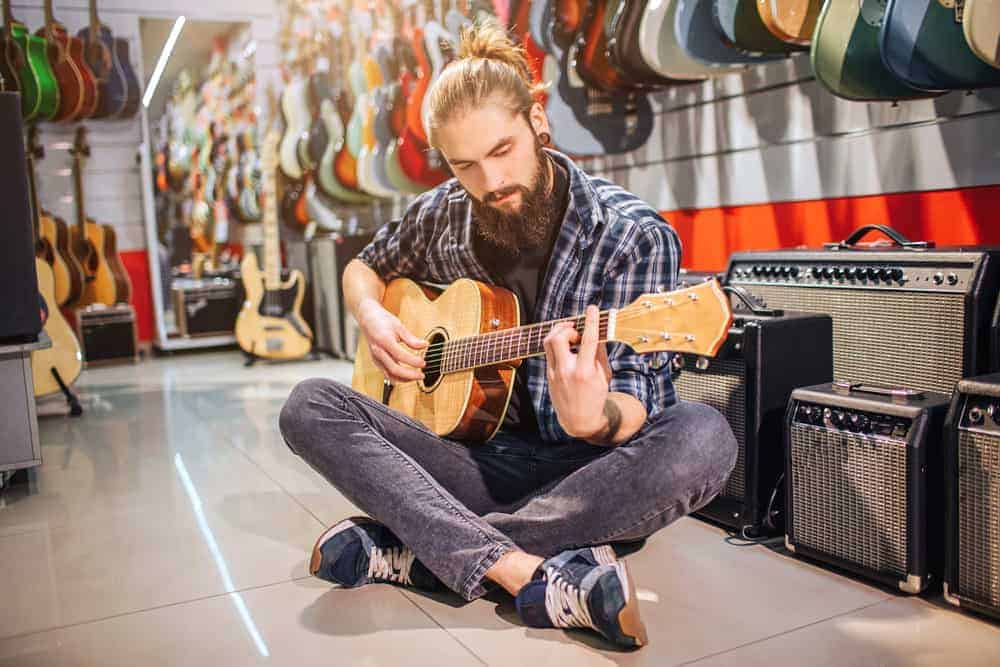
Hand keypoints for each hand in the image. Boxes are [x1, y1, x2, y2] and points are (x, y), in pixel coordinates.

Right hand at [357, 298, 426, 383]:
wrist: (367, 319)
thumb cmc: (382, 321)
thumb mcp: (399, 326)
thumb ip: (411, 339)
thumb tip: (424, 345)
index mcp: (384, 340)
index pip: (400, 355)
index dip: (413, 361)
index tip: (423, 363)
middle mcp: (378, 351)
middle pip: (394, 369)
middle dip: (410, 375)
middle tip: (422, 375)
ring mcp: (375, 358)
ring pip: (389, 375)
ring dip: (404, 379)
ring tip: (416, 376)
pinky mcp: (376, 361)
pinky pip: (387, 373)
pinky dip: (398, 377)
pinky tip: (407, 375)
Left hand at [543, 305, 613, 438]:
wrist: (579, 420)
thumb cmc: (596, 396)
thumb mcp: (604, 375)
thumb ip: (599, 353)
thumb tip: (597, 332)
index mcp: (585, 371)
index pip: (588, 340)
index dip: (590, 321)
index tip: (592, 308)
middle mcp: (567, 371)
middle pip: (559, 337)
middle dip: (567, 328)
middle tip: (577, 332)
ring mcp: (554, 373)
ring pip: (548, 342)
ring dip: (559, 333)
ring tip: (571, 336)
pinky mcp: (548, 375)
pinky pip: (549, 352)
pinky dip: (557, 345)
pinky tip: (567, 348)